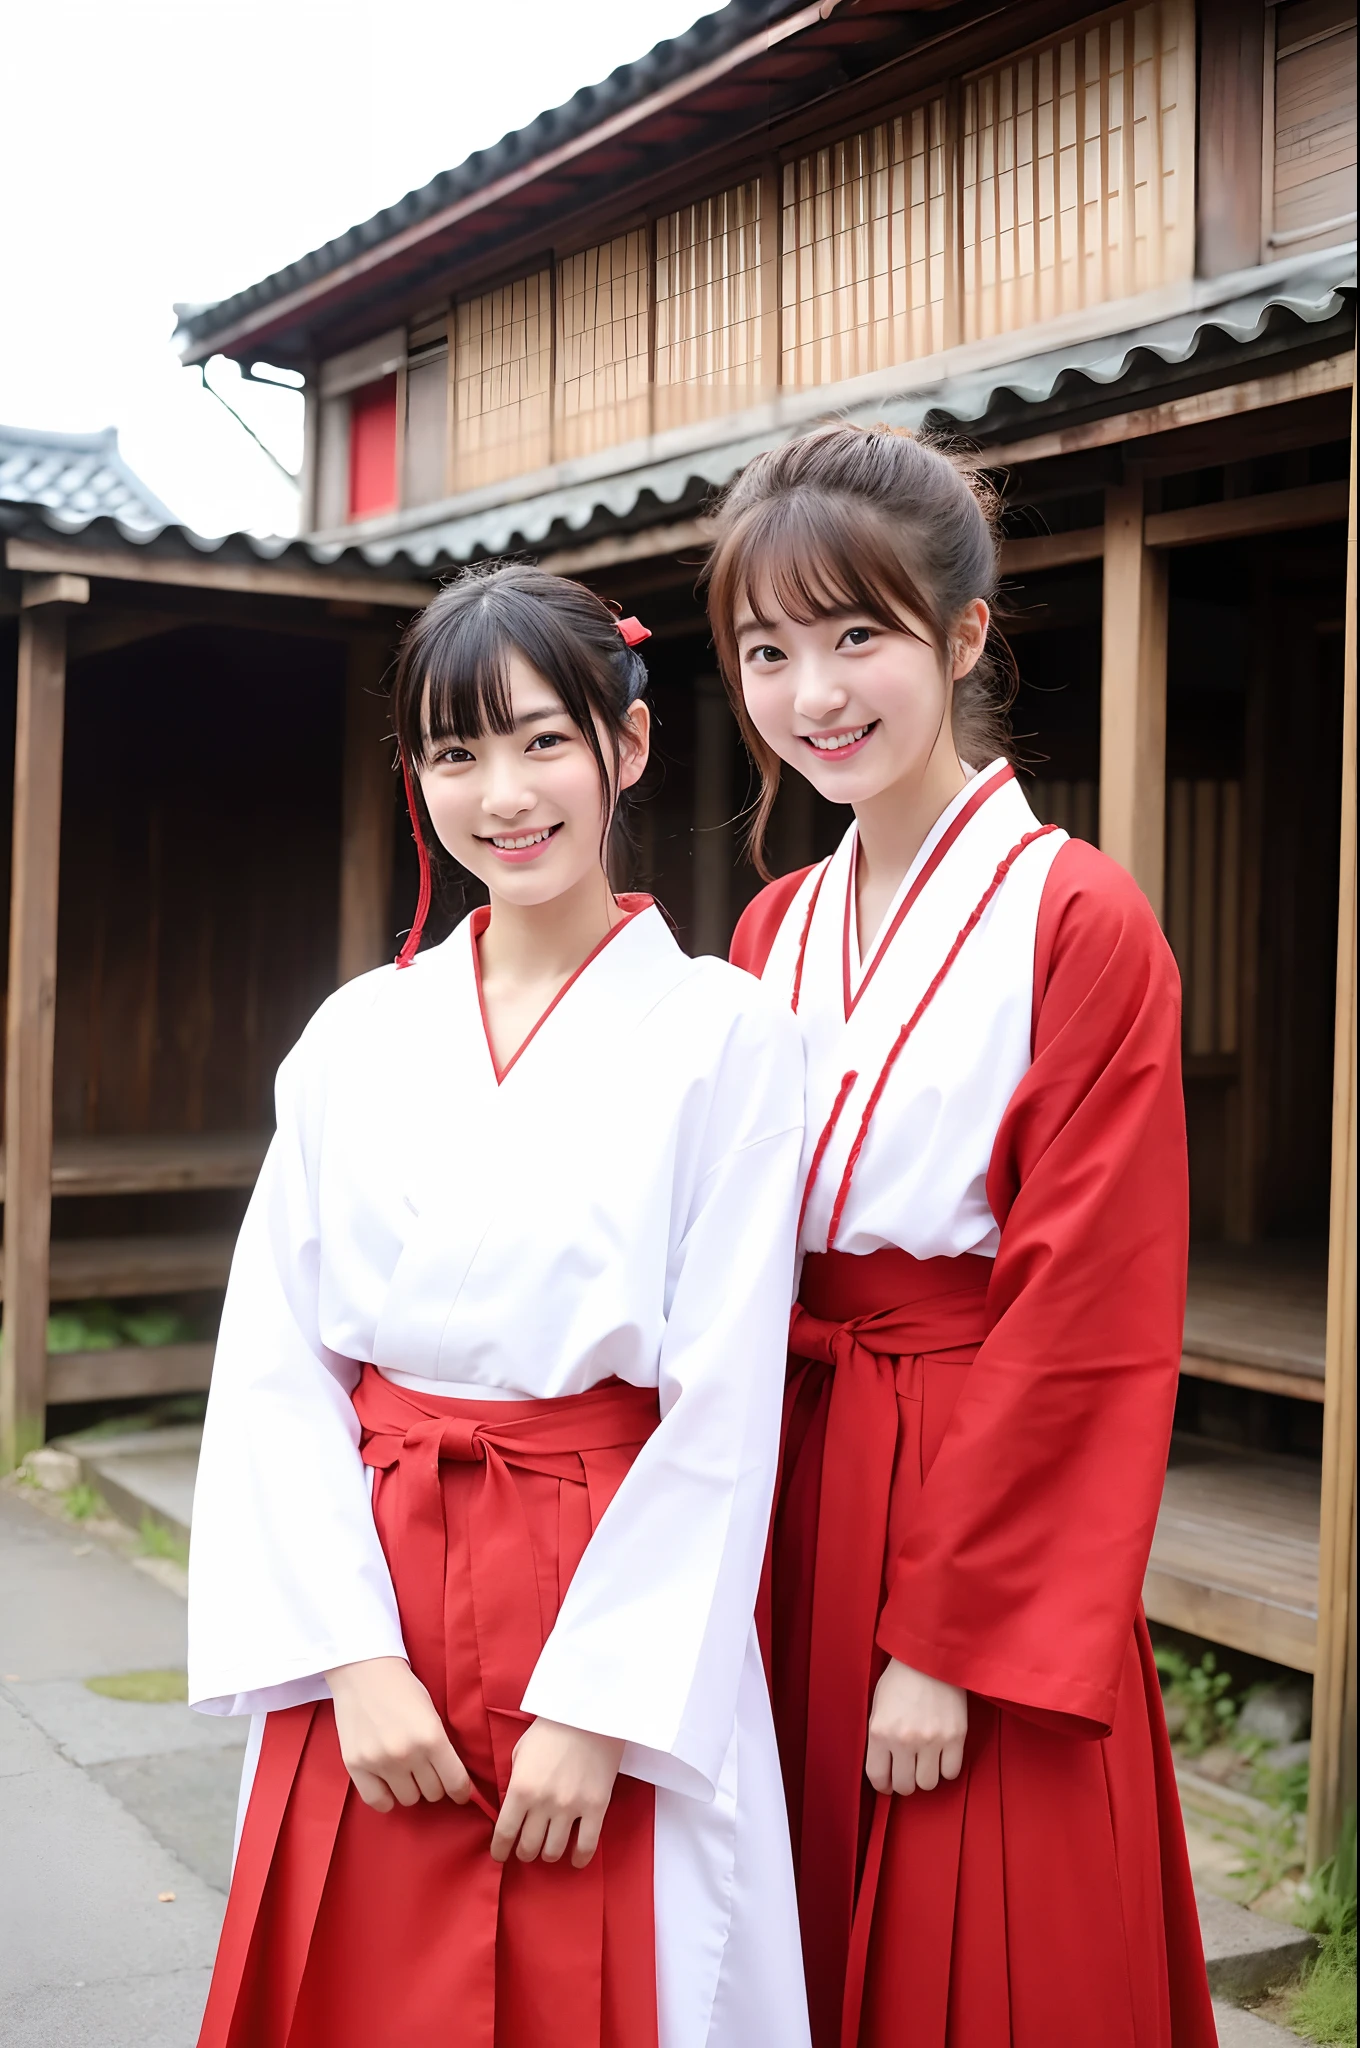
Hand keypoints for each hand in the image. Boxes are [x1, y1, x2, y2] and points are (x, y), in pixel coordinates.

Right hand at [325, 1656, 471, 1812]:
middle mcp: (407, 1753)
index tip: (460, 1793)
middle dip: (434, 1783)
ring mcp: (379, 1762)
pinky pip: (378, 1802)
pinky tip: (388, 1784)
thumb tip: (455, 1780)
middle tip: (427, 1770)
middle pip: (432, 1793)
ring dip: (410, 1788)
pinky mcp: (356, 1766)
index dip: (461, 1791)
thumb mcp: (432, 1713)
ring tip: (405, 1771)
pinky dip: (386, 1798)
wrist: (363, 1671)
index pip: (455, 1782)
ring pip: (408, 1799)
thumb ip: (442, 1746)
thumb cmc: (402, 1688)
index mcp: (432, 1737)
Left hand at [490, 1718, 623, 1868]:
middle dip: (525, 1851)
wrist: (590, 1714)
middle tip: (527, 1846)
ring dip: (548, 1853)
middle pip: (529, 1847)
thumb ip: (515, 1782)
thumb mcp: (521, 1752)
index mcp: (520, 1788)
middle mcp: (543, 1803)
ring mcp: (570, 1807)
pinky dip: (579, 1858)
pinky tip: (575, 1858)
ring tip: (549, 1846)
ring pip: (554, 1851)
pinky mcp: (596, 1807)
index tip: (500, 1855)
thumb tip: (512, 1809)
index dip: (500, 1850)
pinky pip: (586, 1846)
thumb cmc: (551, 1729)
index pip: (504, 1833)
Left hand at [865, 1658, 967, 1795]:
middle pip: (905, 1786)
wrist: (930, 1655)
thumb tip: (883, 1766)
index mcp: (880, 1731)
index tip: (887, 1784)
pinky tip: (941, 1755)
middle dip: (904, 1782)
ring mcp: (932, 1740)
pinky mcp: (956, 1736)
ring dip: (926, 1776)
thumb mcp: (877, 1706)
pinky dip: (946, 1768)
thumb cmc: (900, 1678)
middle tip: (907, 1772)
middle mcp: (905, 1740)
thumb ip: (879, 1737)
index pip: (878, 1777)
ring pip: (928, 1784)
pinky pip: (951, 1772)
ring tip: (925, 1761)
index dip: (882, 1785)